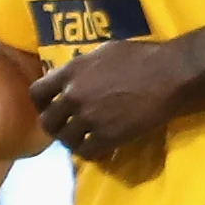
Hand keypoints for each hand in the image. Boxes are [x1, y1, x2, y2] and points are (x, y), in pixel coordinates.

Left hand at [33, 31, 202, 160]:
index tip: (49, 107)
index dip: (40, 104)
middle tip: (67, 127)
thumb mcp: (104, 52)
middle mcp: (74, 95)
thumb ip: (82, 68)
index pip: (36, 93)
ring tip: (83, 139)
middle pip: (47, 121)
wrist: (168, 75)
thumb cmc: (141, 57)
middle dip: (56, 126)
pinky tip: (98, 148)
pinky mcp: (106, 136)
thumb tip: (72, 76)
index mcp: (71, 72)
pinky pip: (86, 152)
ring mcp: (88, 118)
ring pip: (65, 139)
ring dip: (73, 140)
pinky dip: (90, 152)